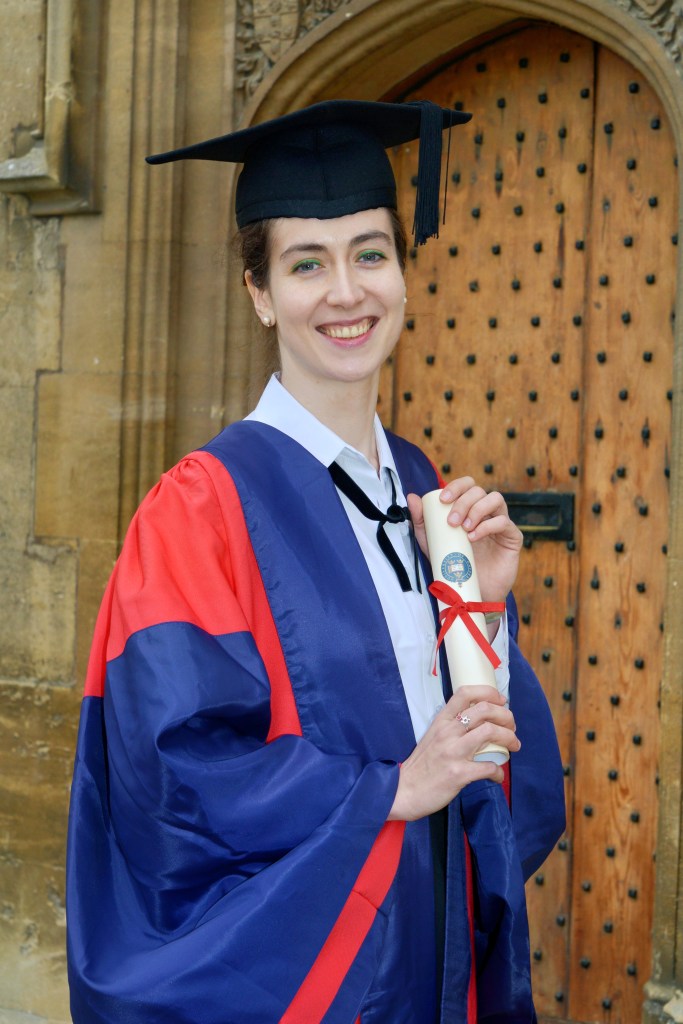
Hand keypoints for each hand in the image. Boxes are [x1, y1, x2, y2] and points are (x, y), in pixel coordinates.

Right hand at [387, 685, 520, 820]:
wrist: (403, 791)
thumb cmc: (421, 764)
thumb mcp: (433, 737)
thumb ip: (453, 728)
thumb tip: (480, 724)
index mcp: (441, 720)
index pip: (465, 693)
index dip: (488, 692)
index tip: (501, 701)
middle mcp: (447, 732)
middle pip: (484, 710)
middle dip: (506, 716)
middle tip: (512, 727)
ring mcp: (453, 751)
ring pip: (489, 732)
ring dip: (508, 738)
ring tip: (514, 746)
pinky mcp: (458, 773)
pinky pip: (488, 767)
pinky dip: (498, 772)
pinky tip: (497, 776)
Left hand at [407, 476, 522, 602]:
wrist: (471, 592)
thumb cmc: (453, 565)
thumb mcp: (432, 543)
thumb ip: (422, 521)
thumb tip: (412, 497)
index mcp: (469, 508)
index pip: (467, 485)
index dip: (456, 486)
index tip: (443, 500)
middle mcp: (486, 512)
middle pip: (479, 491)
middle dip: (463, 502)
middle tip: (452, 522)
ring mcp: (500, 523)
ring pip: (495, 499)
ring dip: (477, 510)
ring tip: (464, 529)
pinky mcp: (512, 537)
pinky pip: (504, 522)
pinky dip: (488, 526)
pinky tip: (474, 538)